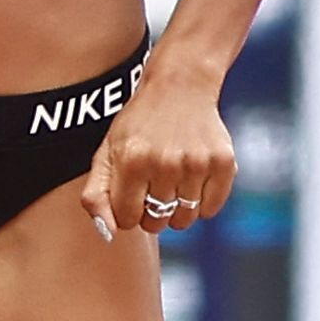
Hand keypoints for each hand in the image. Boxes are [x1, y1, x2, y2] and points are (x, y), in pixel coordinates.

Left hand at [78, 63, 235, 243]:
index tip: (131, 191)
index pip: (126, 220)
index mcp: (131, 161)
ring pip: (184, 220)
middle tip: (152, 184)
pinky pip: (210, 210)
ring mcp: (197, 163)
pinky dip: (201, 204)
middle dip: (150, 211)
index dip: (127, 210)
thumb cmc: (138, 126)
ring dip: (176, 209)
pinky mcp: (223, 163)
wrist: (180, 86)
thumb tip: (108, 234)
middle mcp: (165, 162)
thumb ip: (96, 195)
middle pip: (156, 222)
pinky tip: (193, 179)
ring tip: (172, 181)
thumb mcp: (106, 153)